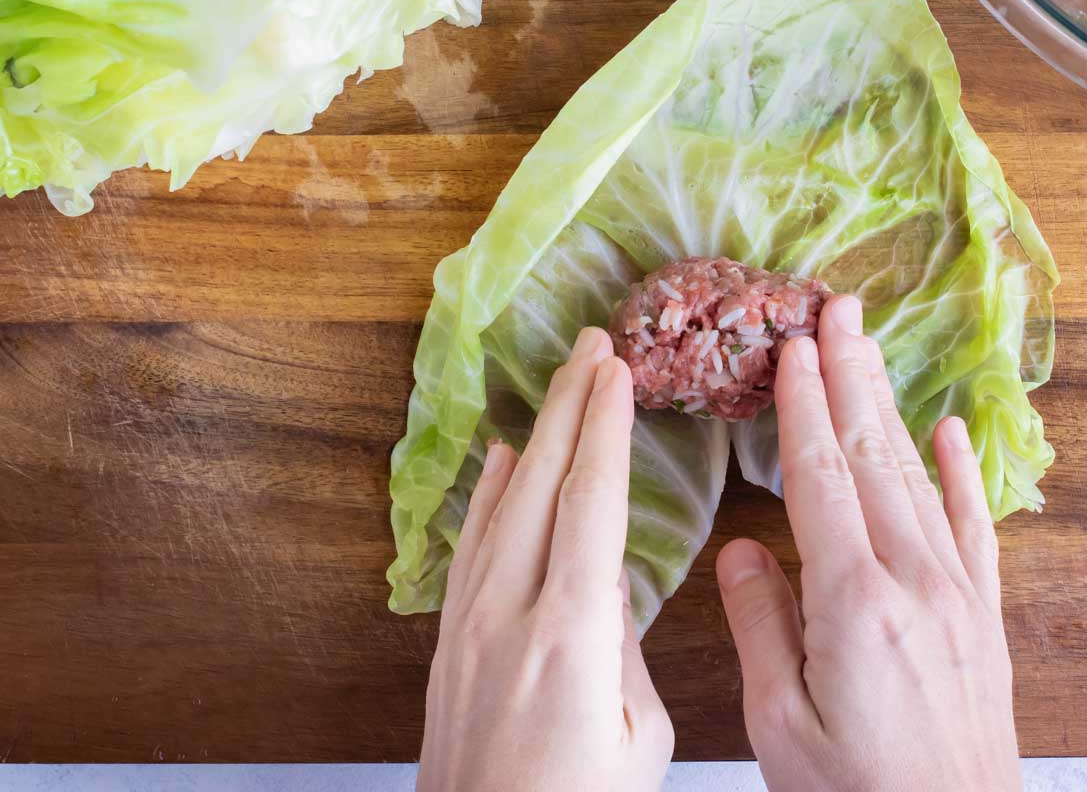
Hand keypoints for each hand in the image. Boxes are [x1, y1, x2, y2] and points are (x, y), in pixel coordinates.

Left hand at [418, 327, 672, 791]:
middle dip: (570, 407)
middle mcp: (510, 616)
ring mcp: (469, 628)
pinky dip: (490, 495)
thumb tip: (612, 585)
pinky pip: (469, 547)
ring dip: (535, 438)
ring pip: (500, 508)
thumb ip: (626, 651)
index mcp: (572, 638)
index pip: (592, 505)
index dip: (606, 430)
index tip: (618, 372)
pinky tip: (504, 464)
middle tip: (592, 345)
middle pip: (542, 486)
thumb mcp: (640, 741)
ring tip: (559, 383)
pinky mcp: (447, 647)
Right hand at [715, 296, 1021, 791]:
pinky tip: (950, 430)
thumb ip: (762, 630)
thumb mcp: (782, 728)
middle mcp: (915, 584)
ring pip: (918, 479)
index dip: (803, 408)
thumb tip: (741, 551)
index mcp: (855, 605)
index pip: (822, 479)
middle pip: (875, 457)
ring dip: (891, 407)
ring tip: (869, 348)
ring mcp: (959, 598)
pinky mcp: (985, 621)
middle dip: (851, 377)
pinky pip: (974, 528)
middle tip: (839, 308)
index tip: (792, 347)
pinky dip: (961, 474)